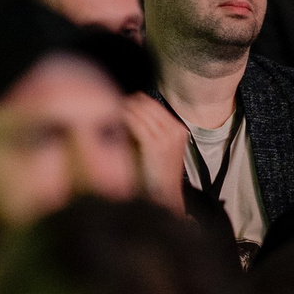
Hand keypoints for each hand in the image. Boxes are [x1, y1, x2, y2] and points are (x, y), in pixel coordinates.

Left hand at [124, 95, 191, 212]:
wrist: (165, 192)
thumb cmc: (159, 172)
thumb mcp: (163, 147)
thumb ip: (154, 130)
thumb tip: (133, 112)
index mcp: (178, 129)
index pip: (155, 106)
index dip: (139, 101)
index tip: (125, 101)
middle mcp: (175, 130)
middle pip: (149, 106)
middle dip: (131, 103)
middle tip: (116, 104)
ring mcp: (166, 138)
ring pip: (142, 113)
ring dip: (127, 109)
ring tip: (114, 110)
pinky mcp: (155, 145)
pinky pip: (137, 124)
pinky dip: (126, 119)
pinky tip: (118, 119)